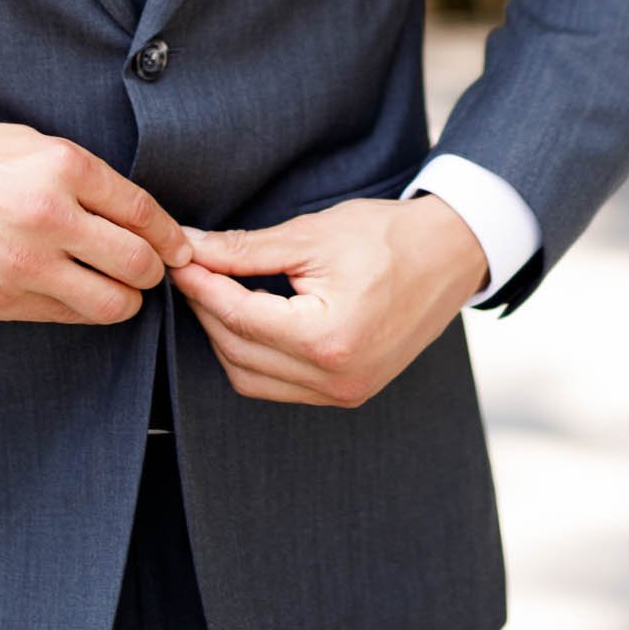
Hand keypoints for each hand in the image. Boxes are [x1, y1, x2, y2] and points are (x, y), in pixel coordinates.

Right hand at [0, 114, 192, 324]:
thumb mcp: (27, 144)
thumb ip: (83, 177)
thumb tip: (135, 214)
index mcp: (60, 168)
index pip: (142, 212)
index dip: (170, 235)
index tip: (178, 247)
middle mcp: (47, 217)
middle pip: (138, 265)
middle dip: (151, 270)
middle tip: (144, 266)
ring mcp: (22, 266)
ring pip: (110, 304)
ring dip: (122, 298)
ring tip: (111, 284)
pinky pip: (65, 316)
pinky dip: (78, 307)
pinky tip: (67, 288)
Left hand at [169, 193, 488, 406]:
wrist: (450, 254)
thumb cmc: (388, 237)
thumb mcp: (312, 236)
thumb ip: (245, 249)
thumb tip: (191, 247)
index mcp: (329, 340)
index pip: (239, 318)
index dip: (201, 286)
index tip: (178, 258)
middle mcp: (337, 379)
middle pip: (238, 352)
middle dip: (207, 310)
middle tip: (191, 269)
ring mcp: (344, 393)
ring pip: (251, 378)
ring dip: (225, 337)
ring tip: (215, 290)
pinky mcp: (349, 392)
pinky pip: (279, 385)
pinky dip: (253, 355)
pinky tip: (246, 316)